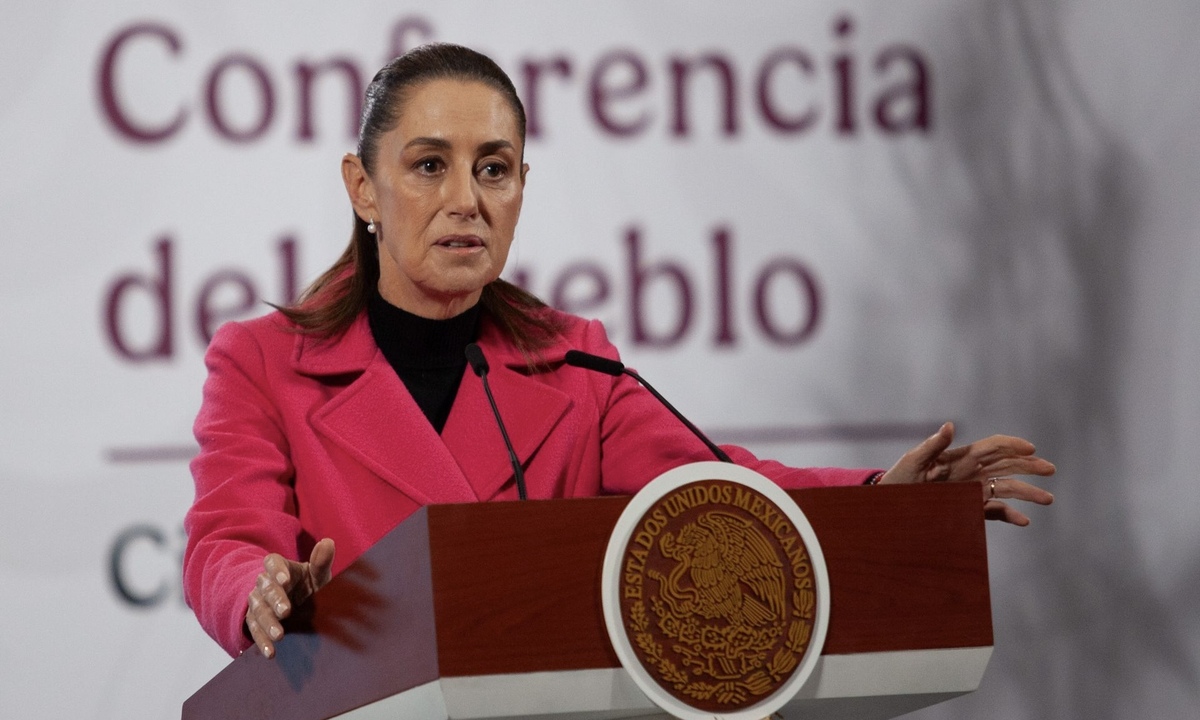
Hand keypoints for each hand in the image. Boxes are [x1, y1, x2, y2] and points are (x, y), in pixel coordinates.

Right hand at [244, 537, 334, 657]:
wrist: (297, 602)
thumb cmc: (308, 584)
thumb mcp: (317, 574)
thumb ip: (321, 561)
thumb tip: (328, 542)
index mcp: (280, 567)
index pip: (272, 562)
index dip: (277, 570)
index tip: (285, 579)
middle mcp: (265, 583)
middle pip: (265, 588)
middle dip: (275, 599)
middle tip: (285, 611)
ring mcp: (258, 602)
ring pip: (258, 610)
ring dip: (267, 624)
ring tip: (279, 636)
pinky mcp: (255, 620)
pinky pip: (254, 630)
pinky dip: (262, 641)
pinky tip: (271, 653)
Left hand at [878, 422, 1055, 525]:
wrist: (889, 507)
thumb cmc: (898, 480)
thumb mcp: (912, 462)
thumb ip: (932, 446)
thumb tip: (949, 425)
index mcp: (960, 457)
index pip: (993, 447)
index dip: (1012, 445)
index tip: (1031, 449)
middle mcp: (971, 473)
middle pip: (1007, 466)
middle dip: (1030, 466)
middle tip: (1051, 469)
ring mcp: (972, 491)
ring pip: (1006, 488)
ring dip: (1028, 492)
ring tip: (1048, 499)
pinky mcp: (969, 509)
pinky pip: (995, 511)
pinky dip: (1010, 515)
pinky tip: (1024, 520)